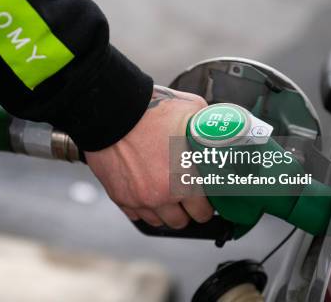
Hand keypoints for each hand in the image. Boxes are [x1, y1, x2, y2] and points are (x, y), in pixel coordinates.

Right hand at [85, 86, 212, 228]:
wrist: (112, 109)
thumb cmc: (151, 109)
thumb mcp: (192, 110)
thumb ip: (207, 126)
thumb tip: (218, 129)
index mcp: (183, 179)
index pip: (203, 212)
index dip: (207, 206)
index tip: (206, 199)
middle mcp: (161, 195)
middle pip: (181, 222)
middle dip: (187, 211)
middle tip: (188, 198)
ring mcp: (138, 198)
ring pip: (158, 221)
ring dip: (165, 211)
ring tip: (167, 196)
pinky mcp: (119, 196)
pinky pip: (136, 214)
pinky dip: (143, 206)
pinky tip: (147, 192)